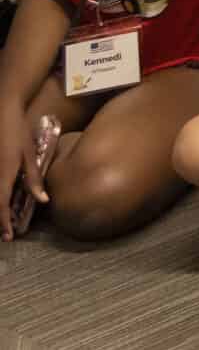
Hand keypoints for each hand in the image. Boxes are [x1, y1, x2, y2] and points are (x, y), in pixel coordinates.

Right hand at [1, 109, 40, 241]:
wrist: (3, 112)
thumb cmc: (18, 134)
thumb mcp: (30, 156)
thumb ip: (34, 179)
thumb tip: (43, 200)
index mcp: (4, 174)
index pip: (1, 204)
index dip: (4, 222)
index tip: (9, 236)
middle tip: (6, 234)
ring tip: (5, 222)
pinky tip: (4, 201)